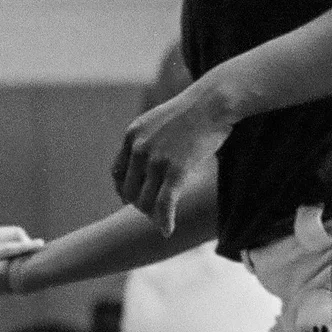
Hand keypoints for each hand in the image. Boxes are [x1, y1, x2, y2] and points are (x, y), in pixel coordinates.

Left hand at [111, 80, 230, 234]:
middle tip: (155, 211)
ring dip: (154, 215)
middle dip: (141, 204)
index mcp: (132, 135)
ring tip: (164, 219)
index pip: (117, 174)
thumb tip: (146, 163)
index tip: (135, 199)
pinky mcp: (176, 170)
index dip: (125, 190)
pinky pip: (164, 205)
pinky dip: (164, 221)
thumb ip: (147, 141)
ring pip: (145, 202)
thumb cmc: (194, 111)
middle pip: (130, 191)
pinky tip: (168, 230)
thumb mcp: (159, 121)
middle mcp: (139, 148)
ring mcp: (156, 160)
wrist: (214, 101)